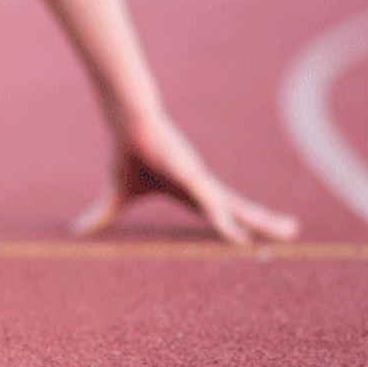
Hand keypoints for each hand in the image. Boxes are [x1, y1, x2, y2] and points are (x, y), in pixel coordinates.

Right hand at [71, 115, 300, 243]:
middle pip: (238, 208)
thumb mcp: (115, 195)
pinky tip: (236, 235)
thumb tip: (74, 232)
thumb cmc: (126, 154)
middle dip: (264, 222)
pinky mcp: (190, 173)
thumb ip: (101, 215)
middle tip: (293, 232)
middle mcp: (201, 185)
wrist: (127, 124)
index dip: (236, 227)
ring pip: (233, 206)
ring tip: (288, 230)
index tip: (255, 242)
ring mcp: (199, 179)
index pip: (219, 212)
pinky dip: (222, 219)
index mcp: (189, 190)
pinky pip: (209, 202)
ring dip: (259, 221)